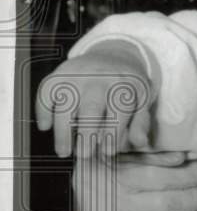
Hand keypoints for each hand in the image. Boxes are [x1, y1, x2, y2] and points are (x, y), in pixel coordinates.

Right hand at [36, 42, 153, 159]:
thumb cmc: (126, 85)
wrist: (112, 55)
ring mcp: (78, 75)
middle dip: (86, 134)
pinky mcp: (60, 73)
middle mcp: (100, 79)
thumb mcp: (140, 100)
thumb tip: (140, 143)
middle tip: (84, 155)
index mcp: (124, 85)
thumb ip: (140, 123)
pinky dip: (42, 110)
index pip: (119, 111)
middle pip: (91, 108)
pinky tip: (45, 127)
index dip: (113, 134)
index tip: (107, 152)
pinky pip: (46, 91)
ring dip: (62, 131)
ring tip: (63, 151)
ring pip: (65, 104)